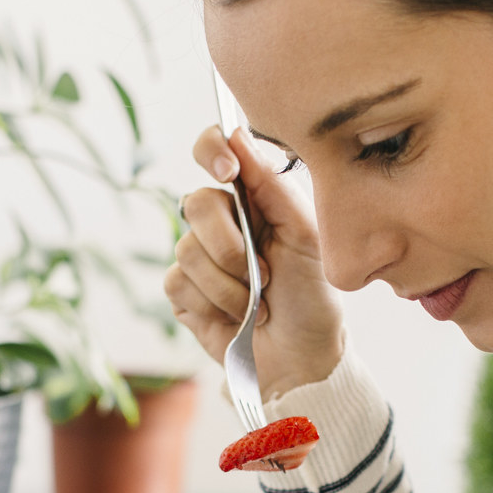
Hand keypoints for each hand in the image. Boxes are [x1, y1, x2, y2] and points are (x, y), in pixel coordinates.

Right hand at [165, 125, 343, 400]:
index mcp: (254, 198)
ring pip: (188, 250)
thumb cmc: (312, 296)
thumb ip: (273, 186)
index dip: (211, 150)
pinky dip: (215, 304)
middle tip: (264, 273)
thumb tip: (237, 134)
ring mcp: (199, 256)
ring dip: (231, 286)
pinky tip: (237, 317)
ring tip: (258, 304)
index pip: (216, 150)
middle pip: (196, 203)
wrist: (301, 358)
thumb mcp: (306, 237)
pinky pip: (179, 283)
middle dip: (232, 246)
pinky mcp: (183, 292)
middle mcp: (222, 221)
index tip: (226, 171)